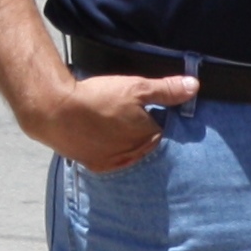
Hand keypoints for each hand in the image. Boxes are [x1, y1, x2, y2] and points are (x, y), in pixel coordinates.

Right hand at [24, 71, 197, 171]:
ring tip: (115, 125)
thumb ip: (167, 89)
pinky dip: (111, 149)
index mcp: (148, 137)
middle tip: (130, 115)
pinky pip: (112, 159)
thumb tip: (195, 85)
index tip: (150, 108)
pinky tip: (103, 136)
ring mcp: (115, 162)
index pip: (164, 130)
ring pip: (130, 152)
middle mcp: (134, 154)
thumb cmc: (98, 98)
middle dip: (143, 131)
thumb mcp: (136, 87)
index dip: (158, 117)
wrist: (55, 111)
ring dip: (127, 141)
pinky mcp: (96, 165)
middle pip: (147, 143)